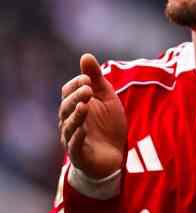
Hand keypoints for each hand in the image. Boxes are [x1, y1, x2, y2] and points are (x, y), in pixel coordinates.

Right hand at [59, 54, 125, 176]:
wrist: (113, 157)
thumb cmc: (107, 126)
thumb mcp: (107, 99)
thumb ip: (97, 79)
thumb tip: (86, 55)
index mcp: (74, 107)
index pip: (67, 92)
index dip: (75, 85)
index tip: (87, 78)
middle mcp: (69, 122)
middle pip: (65, 107)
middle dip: (76, 97)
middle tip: (88, 89)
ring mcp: (71, 138)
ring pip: (69, 126)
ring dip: (76, 115)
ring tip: (84, 105)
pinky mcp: (79, 155)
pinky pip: (75, 145)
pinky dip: (78, 136)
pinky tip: (84, 129)